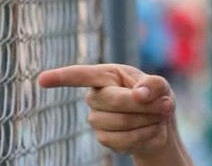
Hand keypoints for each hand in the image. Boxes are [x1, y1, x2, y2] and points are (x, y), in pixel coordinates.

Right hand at [38, 64, 177, 156]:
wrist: (160, 123)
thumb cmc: (156, 97)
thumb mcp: (161, 85)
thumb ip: (153, 84)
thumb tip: (139, 94)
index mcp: (106, 76)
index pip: (81, 75)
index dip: (62, 78)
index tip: (42, 80)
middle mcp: (95, 96)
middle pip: (113, 101)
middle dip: (144, 105)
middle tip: (165, 105)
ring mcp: (96, 119)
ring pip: (120, 122)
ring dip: (148, 120)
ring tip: (159, 116)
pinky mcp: (104, 138)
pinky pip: (124, 140)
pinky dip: (146, 135)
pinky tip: (152, 130)